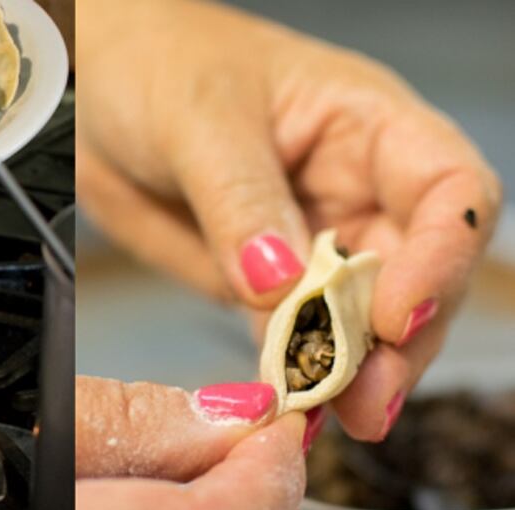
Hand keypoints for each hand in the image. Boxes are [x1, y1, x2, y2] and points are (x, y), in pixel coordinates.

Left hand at [76, 0, 502, 439]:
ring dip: (353, 373)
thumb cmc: (157, 62)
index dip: (440, 257)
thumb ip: (241, 199)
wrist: (93, 85)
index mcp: (367, 126)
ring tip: (331, 417)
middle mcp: (352, 189)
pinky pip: (292, 337)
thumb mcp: (200, 118)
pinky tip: (290, 405)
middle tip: (366, 399)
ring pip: (359, 320)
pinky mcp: (259, 284)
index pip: (447, 193)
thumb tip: (282, 281)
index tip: (397, 314)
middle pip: (415, 275)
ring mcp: (308, 243)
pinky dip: (294, 374)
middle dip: (400, 343)